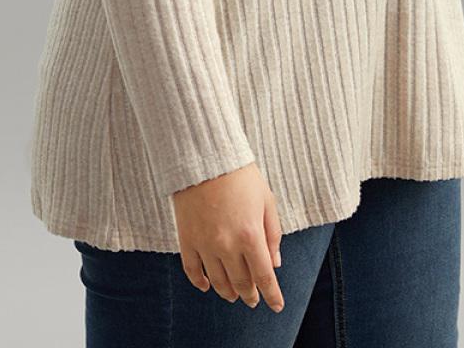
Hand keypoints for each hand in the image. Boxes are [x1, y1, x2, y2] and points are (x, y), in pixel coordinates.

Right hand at [171, 162, 285, 312]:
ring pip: (218, 281)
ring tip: (234, 295)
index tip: (277, 306)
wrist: (205, 156)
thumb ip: (273, 234)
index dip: (272, 295)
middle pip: (241, 283)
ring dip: (228, 292)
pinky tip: (207, 286)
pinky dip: (200, 283)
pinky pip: (192, 271)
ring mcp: (205, 244)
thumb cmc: (241, 175)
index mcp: (251, 235)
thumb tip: (275, 263)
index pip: (265, 277)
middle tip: (253, 300)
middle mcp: (228, 245)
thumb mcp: (266, 200)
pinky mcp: (187, 239)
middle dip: (250, 295)